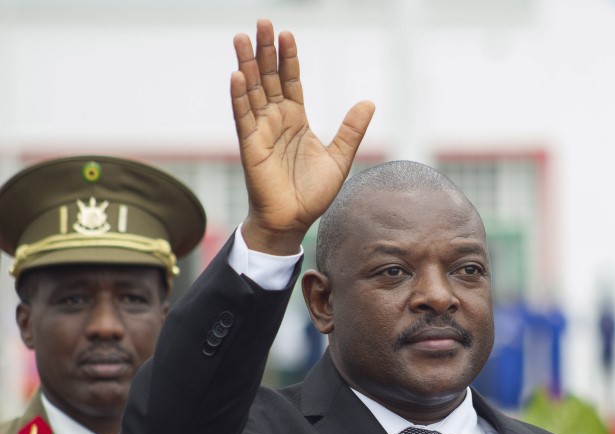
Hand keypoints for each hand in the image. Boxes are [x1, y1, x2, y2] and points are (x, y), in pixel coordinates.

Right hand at [231, 19, 374, 254]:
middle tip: (261, 22)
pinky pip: (243, 117)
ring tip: (241, 37)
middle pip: (269, 78)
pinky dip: (239, 97)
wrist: (294, 221)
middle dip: (265, 50)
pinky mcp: (250, 146)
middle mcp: (276, 121)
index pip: (291, 81)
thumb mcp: (339, 158)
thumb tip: (369, 102)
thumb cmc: (313, 194)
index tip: (287, 33)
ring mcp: (261, 131)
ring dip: (247, 65)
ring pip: (252, 91)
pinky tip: (237, 75)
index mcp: (296, 120)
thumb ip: (351, 130)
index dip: (289, 58)